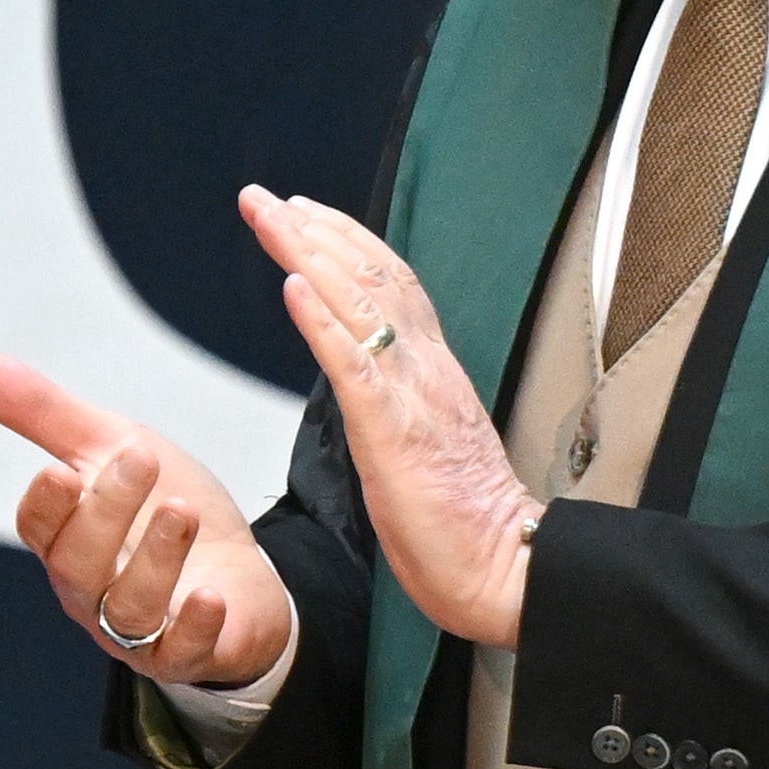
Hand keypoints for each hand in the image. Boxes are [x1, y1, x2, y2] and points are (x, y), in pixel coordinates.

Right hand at [0, 354, 295, 688]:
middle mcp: (94, 593)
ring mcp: (141, 631)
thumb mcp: (114, 448)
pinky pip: (183, 653)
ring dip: (155, 557)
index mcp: (69, 542)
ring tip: (181, 509)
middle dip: (107, 511)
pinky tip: (208, 595)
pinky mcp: (193, 653)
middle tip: (141, 458)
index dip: (46, 505)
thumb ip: (48, 414)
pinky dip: (193, 627)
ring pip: (128, 609)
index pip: (38, 531)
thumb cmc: (165, 513)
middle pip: (78, 566)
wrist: (241, 574)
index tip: (62, 469)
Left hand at [241, 187, 537, 648]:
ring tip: (272, 217)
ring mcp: (413, 397)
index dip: (345, 241)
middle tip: (263, 197)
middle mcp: (426, 370)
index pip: (389, 285)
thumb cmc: (458, 523)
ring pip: (360, 304)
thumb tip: (359, 375)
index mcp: (432, 374)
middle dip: (313, 231)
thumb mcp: (419, 443)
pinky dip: (322, 322)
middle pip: (370, 278)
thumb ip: (395, 402)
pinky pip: (355, 367)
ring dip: (309, 254)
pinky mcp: (395, 434)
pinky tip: (293, 287)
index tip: (300, 211)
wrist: (505, 571)